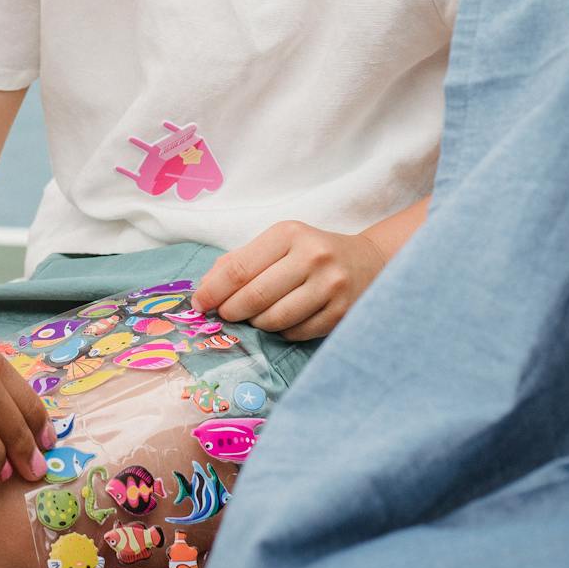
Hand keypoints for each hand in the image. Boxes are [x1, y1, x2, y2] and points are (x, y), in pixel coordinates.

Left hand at [192, 220, 389, 340]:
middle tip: (224, 316)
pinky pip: (296, 333)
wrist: (369, 262)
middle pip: (255, 296)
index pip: (239, 268)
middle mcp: (312, 257)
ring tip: (255, 317)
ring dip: (256, 324)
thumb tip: (204, 289)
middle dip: (231, 311)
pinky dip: (282, 333)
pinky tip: (283, 322)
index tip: (199, 304)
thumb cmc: (312, 253)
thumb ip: (240, 261)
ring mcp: (330, 286)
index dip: (213, 291)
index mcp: (289, 234)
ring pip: (275, 319)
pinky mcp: (341, 312)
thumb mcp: (278, 244)